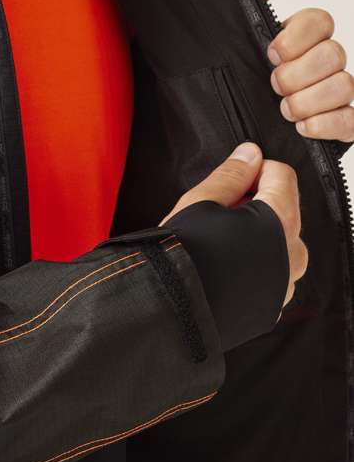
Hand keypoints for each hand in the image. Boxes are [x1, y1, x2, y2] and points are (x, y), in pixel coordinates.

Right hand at [161, 142, 307, 308]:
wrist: (167, 308)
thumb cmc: (183, 252)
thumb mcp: (201, 202)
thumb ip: (232, 174)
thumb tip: (250, 153)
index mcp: (280, 220)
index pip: (282, 175)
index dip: (254, 170)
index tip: (232, 179)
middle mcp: (293, 253)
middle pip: (284, 208)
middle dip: (256, 202)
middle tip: (219, 211)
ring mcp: (285, 283)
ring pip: (280, 242)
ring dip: (257, 234)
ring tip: (219, 240)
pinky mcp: (272, 304)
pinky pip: (273, 272)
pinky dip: (256, 262)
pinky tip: (225, 265)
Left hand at [248, 0, 353, 142]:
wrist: (242, 127)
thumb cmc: (246, 83)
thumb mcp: (241, 42)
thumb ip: (252, 0)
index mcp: (302, 40)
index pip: (321, 20)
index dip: (298, 37)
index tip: (270, 52)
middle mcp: (324, 63)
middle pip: (334, 54)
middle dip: (297, 74)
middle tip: (273, 85)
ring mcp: (335, 94)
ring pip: (344, 86)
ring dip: (307, 101)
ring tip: (284, 110)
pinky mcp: (341, 125)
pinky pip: (351, 121)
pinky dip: (325, 125)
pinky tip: (302, 127)